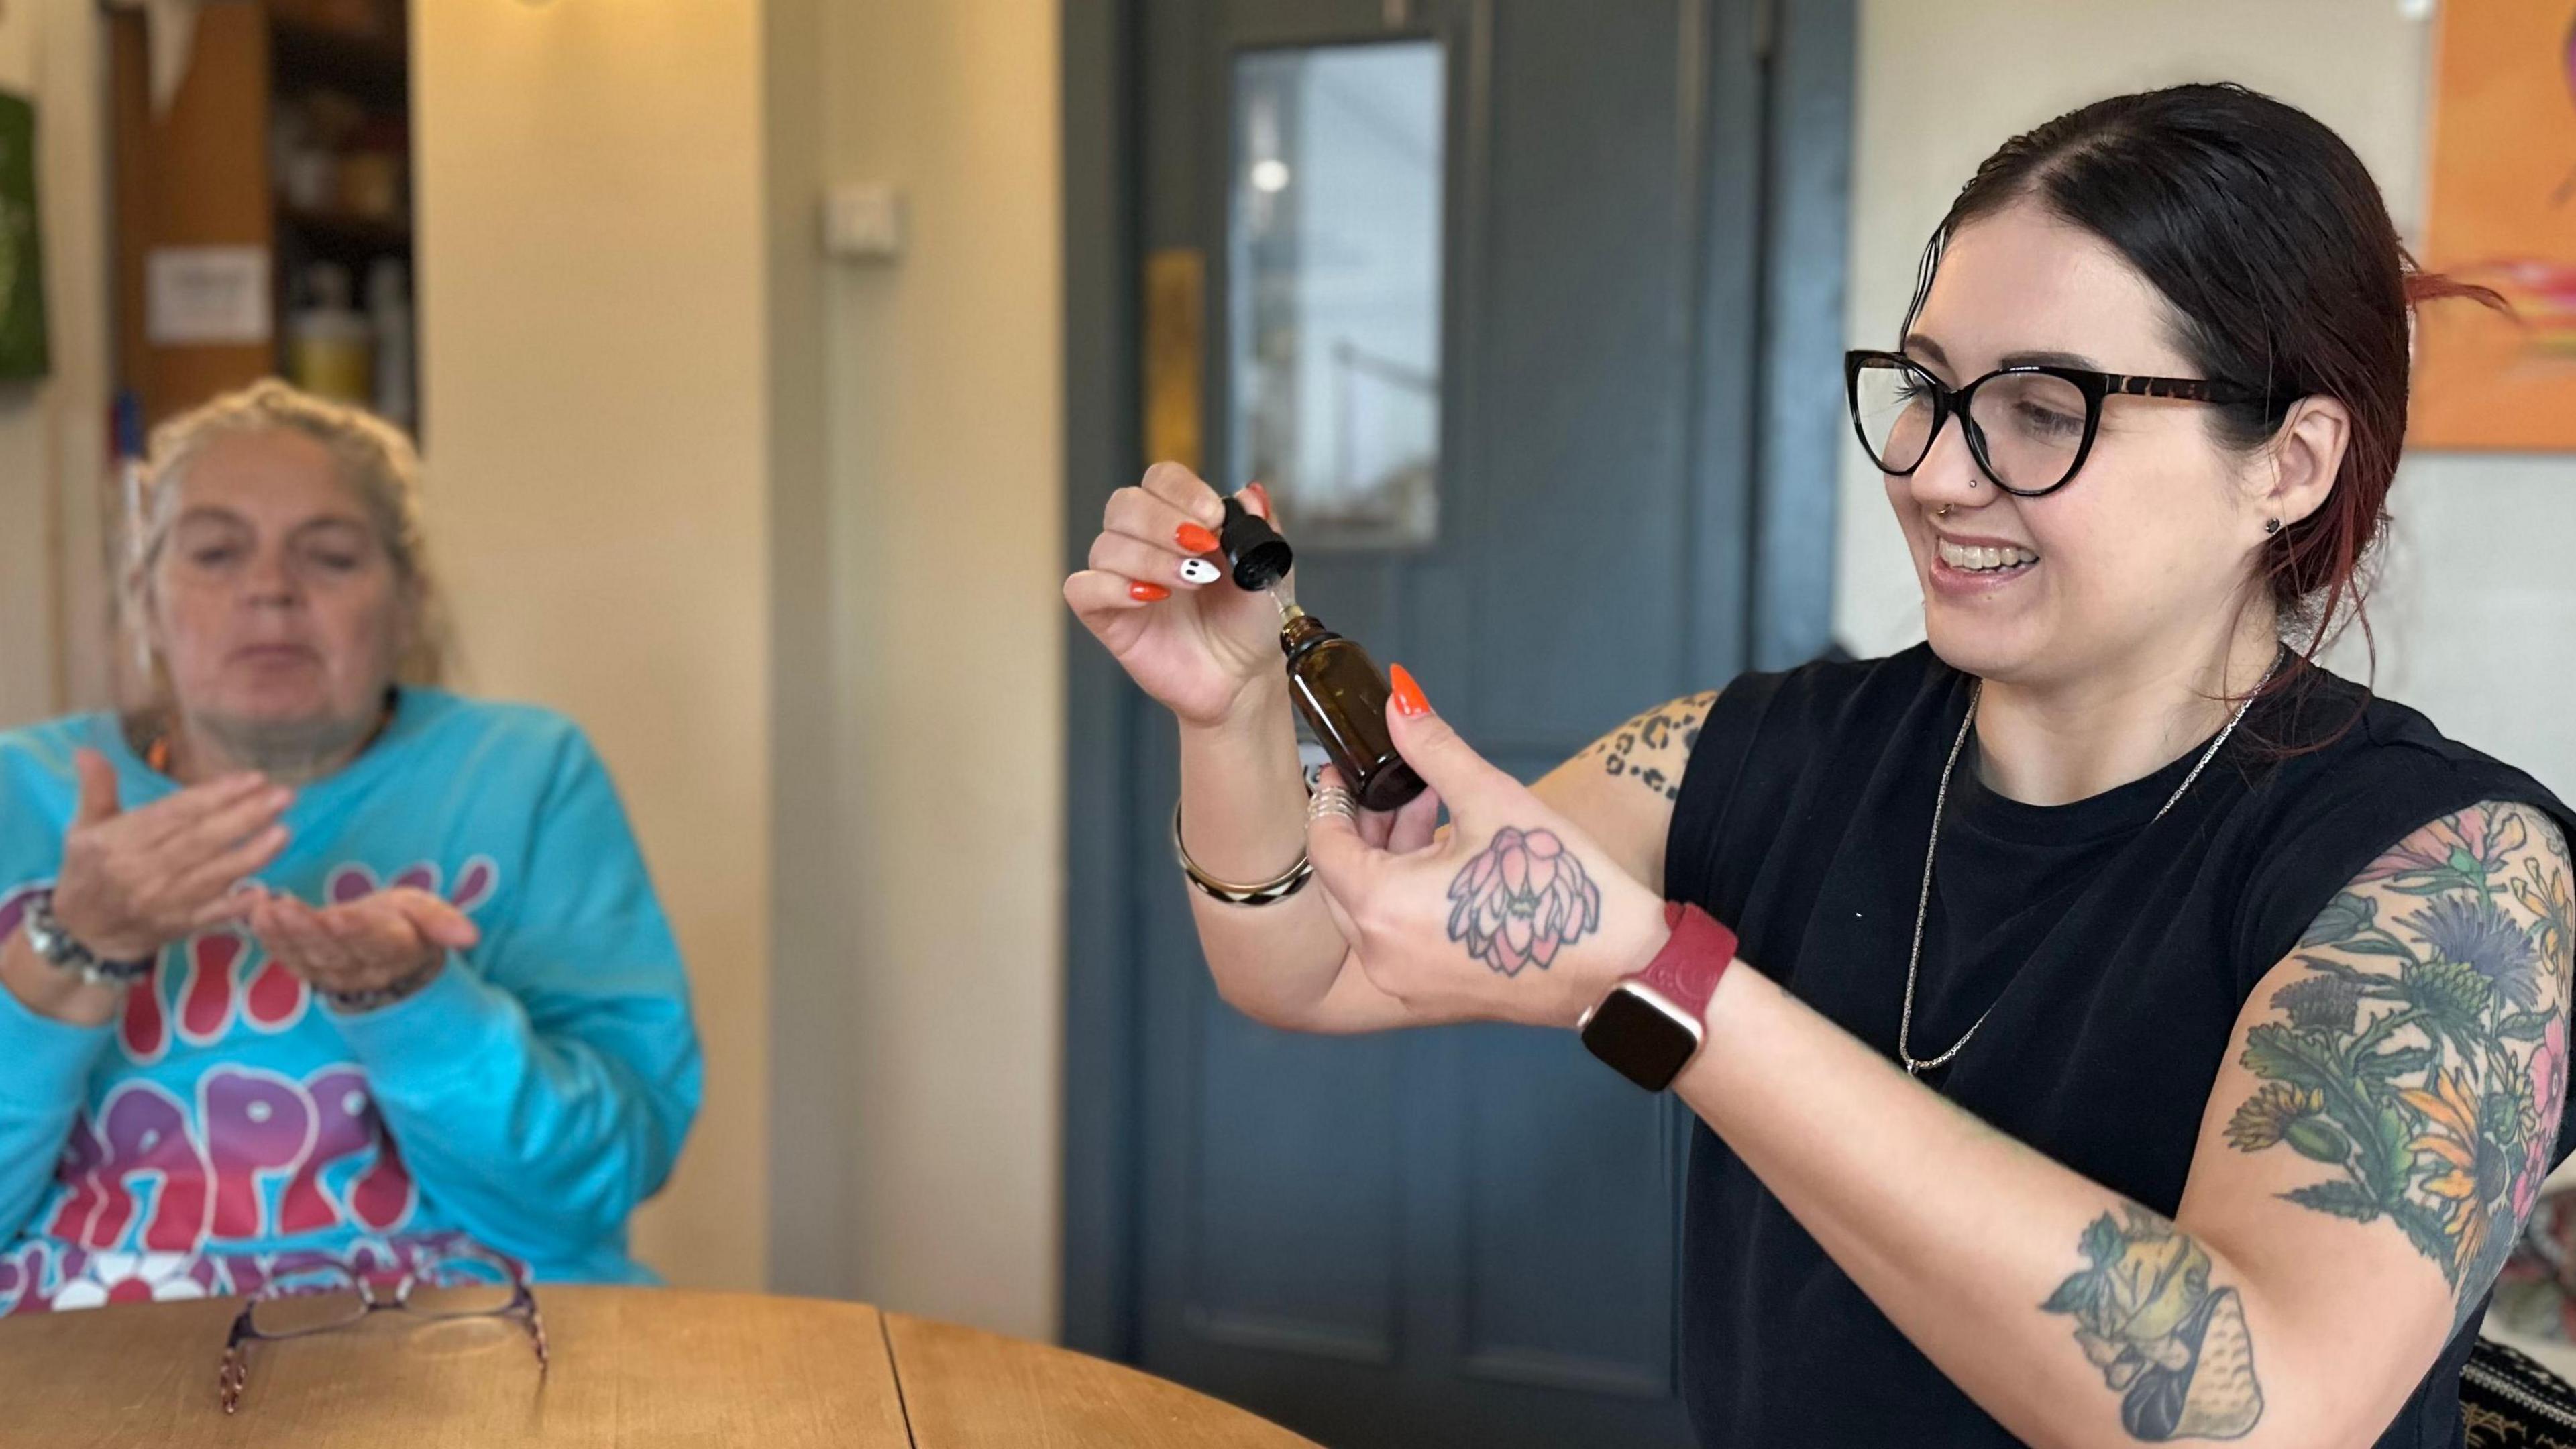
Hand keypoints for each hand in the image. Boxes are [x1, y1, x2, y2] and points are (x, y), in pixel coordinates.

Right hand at [50, 749, 291, 961]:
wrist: (84, 931)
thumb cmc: (90, 869)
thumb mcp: (84, 828)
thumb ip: (96, 789)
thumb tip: (88, 751)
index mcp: (118, 842)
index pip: (175, 813)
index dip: (216, 795)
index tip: (254, 778)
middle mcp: (141, 871)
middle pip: (201, 840)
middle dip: (246, 817)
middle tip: (284, 796)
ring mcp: (162, 902)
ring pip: (212, 875)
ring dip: (251, 855)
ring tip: (285, 832)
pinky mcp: (178, 926)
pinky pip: (212, 915)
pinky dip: (237, 905)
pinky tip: (265, 891)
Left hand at [246, 888, 479, 1005]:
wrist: (388, 953)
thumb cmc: (407, 923)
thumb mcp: (428, 915)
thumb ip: (444, 923)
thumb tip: (471, 936)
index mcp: (394, 950)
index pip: (375, 942)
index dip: (356, 932)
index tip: (338, 916)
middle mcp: (359, 968)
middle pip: (332, 951)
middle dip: (306, 930)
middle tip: (284, 908)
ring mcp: (328, 972)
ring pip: (303, 956)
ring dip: (281, 934)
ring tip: (263, 909)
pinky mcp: (304, 969)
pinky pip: (283, 956)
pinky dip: (266, 936)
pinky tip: (251, 911)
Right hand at [1064, 465, 1289, 727]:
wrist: (1245, 677)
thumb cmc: (1250, 621)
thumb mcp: (1269, 569)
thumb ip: (1261, 528)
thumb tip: (1251, 493)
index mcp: (1181, 519)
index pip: (1161, 479)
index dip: (1182, 491)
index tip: (1214, 517)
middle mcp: (1145, 542)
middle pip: (1125, 504)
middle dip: (1162, 522)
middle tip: (1201, 547)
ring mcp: (1121, 578)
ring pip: (1106, 545)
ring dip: (1151, 559)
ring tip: (1191, 581)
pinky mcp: (1105, 616)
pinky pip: (1082, 588)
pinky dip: (1111, 587)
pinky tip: (1150, 598)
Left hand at [1306, 667, 1671, 1028]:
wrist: (1620, 969)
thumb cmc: (1560, 886)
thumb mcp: (1494, 801)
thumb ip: (1434, 749)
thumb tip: (1399, 700)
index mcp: (1383, 908)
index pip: (1324, 846)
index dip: (1331, 799)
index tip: (1346, 770)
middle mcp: (1381, 956)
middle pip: (1341, 881)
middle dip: (1364, 828)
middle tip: (1399, 788)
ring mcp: (1405, 983)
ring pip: (1369, 911)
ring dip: (1389, 861)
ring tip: (1434, 812)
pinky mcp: (1433, 996)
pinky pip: (1397, 940)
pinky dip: (1406, 898)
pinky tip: (1449, 861)